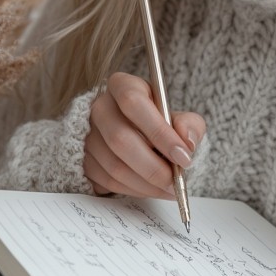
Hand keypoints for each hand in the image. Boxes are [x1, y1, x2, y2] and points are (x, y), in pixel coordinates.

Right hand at [84, 72, 205, 198]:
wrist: (141, 138)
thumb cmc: (162, 125)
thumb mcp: (182, 118)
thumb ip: (190, 126)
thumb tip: (188, 142)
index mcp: (122, 86)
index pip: (133, 103)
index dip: (159, 132)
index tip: (183, 156)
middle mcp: (99, 107)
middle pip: (120, 138)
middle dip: (153, 167)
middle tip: (176, 181)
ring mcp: (87, 135)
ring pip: (114, 165)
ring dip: (146, 183)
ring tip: (169, 188)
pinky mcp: (85, 160)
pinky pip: (108, 181)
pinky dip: (134, 190)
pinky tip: (152, 189)